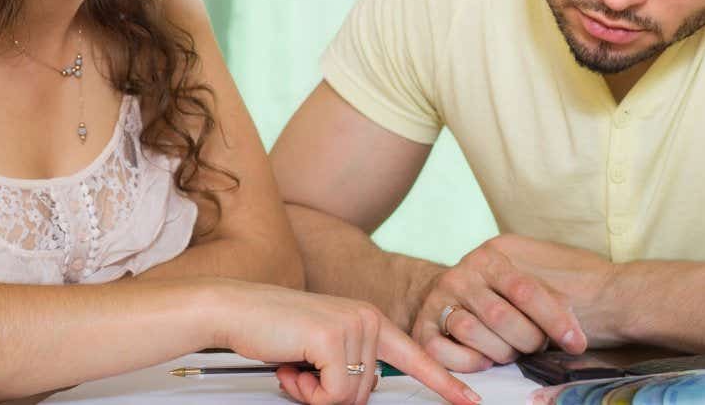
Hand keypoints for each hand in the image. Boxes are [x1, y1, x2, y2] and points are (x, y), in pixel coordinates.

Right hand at [210, 280, 480, 404]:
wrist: (234, 309)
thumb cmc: (273, 330)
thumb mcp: (322, 347)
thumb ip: (351, 365)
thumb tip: (364, 394)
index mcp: (369, 318)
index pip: (416, 356)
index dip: (444, 383)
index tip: (470, 400)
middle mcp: (368, 318)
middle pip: (370, 392)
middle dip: (332, 394)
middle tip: (303, 371)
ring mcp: (354, 326)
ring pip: (352, 397)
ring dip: (317, 393)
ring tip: (295, 364)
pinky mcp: (334, 339)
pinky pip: (334, 394)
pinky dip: (308, 393)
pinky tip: (291, 366)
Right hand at [410, 235, 590, 371]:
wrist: (444, 292)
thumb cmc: (497, 294)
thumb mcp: (522, 283)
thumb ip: (548, 299)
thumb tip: (574, 332)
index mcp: (490, 257)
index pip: (525, 289)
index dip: (554, 320)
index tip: (576, 343)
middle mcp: (461, 275)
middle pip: (500, 315)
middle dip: (527, 339)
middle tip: (537, 347)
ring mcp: (438, 300)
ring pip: (471, 331)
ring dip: (500, 351)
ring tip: (511, 351)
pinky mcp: (422, 327)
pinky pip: (443, 352)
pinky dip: (469, 362)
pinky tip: (484, 360)